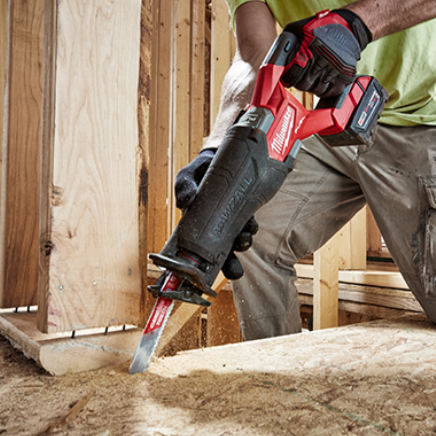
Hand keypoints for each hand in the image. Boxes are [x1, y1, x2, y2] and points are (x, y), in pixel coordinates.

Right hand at [174, 148, 258, 279]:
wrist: (222, 156)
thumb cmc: (200, 171)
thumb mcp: (187, 176)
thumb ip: (183, 186)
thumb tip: (185, 200)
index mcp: (197, 226)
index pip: (197, 252)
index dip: (201, 268)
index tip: (204, 279)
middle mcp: (216, 227)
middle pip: (223, 253)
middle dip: (230, 266)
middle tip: (235, 272)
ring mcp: (233, 220)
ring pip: (239, 240)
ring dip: (242, 243)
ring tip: (243, 239)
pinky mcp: (247, 210)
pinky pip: (250, 223)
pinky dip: (251, 227)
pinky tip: (251, 224)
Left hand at [281, 9, 372, 97]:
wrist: (348, 26)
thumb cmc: (321, 26)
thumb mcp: (299, 27)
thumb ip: (286, 40)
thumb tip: (276, 56)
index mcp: (310, 49)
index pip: (293, 75)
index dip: (288, 79)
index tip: (287, 78)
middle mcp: (323, 61)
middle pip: (304, 85)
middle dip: (299, 82)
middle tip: (299, 77)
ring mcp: (335, 70)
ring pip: (317, 90)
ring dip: (312, 86)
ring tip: (312, 77)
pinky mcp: (345, 76)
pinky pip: (331, 92)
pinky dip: (325, 90)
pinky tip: (322, 81)